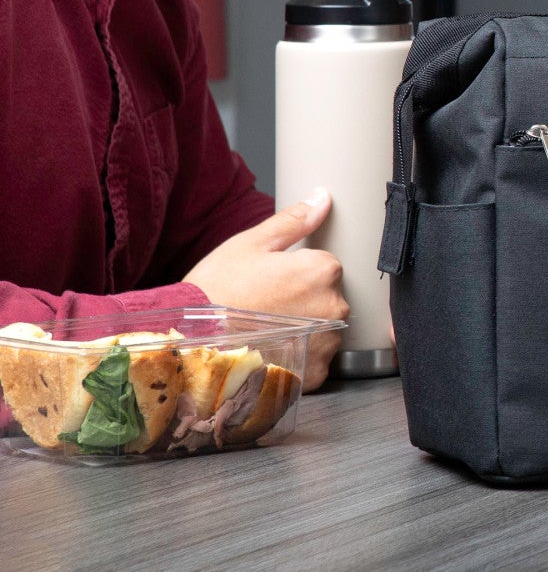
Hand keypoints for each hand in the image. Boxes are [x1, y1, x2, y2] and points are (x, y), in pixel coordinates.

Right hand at [185, 190, 347, 390]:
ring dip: (304, 329)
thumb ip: (294, 221)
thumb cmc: (216, 291)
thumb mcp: (251, 245)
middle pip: (328, 296)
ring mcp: (326, 342)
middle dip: (304, 299)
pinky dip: (297, 356)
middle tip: (265, 306)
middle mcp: (334, 307)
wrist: (188, 344)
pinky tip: (270, 350)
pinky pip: (315, 359)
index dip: (297, 272)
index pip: (326, 265)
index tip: (273, 281)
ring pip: (324, 328)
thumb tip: (323, 198)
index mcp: (322, 270)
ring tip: (265, 330)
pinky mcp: (315, 373)